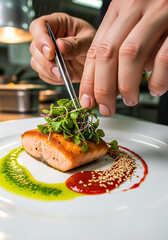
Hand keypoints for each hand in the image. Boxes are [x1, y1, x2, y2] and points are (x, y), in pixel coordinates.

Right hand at [29, 13, 94, 84]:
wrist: (97, 63)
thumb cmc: (94, 45)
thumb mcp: (90, 41)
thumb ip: (76, 44)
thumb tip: (60, 45)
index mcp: (58, 24)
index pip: (39, 26)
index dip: (41, 39)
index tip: (51, 52)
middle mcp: (49, 38)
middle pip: (35, 48)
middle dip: (46, 61)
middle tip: (60, 69)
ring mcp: (47, 54)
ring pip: (36, 63)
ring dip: (49, 72)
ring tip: (65, 74)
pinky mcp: (49, 67)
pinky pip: (43, 75)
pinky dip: (53, 79)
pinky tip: (64, 77)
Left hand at [79, 0, 167, 115]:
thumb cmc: (159, 13)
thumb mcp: (133, 25)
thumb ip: (120, 49)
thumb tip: (110, 86)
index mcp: (118, 9)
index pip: (95, 49)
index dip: (88, 79)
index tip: (87, 99)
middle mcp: (134, 8)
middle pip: (108, 53)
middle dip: (103, 87)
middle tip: (106, 106)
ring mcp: (157, 14)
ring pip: (130, 55)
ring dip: (127, 85)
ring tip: (130, 100)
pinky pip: (163, 58)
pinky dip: (157, 80)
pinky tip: (155, 89)